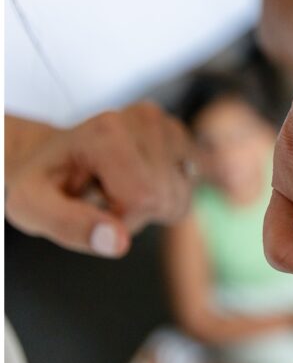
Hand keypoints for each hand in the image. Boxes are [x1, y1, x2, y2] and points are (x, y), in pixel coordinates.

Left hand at [5, 104, 193, 256]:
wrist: (49, 154)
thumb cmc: (41, 182)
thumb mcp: (32, 207)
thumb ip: (70, 225)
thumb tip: (118, 243)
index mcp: (107, 133)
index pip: (145, 198)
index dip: (121, 218)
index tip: (90, 206)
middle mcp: (144, 119)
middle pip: (169, 197)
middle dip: (138, 213)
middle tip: (101, 198)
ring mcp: (165, 124)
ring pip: (183, 195)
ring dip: (152, 204)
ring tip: (115, 187)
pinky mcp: (178, 134)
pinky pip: (190, 185)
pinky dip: (165, 192)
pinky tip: (136, 179)